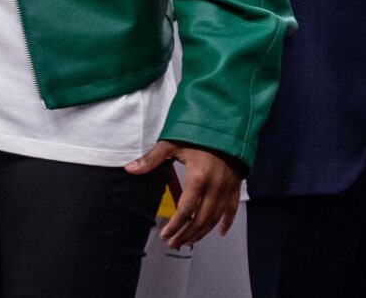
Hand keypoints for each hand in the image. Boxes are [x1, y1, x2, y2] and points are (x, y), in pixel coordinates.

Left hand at [126, 142, 242, 247]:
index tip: (164, 235)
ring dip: (202, 232)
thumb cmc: (200, 133)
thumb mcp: (173, 143)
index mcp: (198, 177)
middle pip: (200, 219)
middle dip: (186, 234)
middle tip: (173, 243)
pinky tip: (219, 232)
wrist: (229, 122)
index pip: (185, 210)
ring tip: (188, 241)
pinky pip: (232, 208)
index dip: (175, 226)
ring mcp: (227, 187)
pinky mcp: (235, 184)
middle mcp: (215, 186)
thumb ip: (152, 158)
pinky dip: (227, 222)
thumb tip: (130, 169)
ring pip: (215, 217)